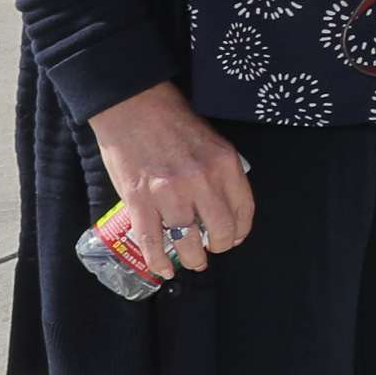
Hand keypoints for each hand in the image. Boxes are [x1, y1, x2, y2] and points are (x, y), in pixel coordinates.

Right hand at [85, 82, 254, 272]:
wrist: (131, 105)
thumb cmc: (172, 119)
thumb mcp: (212, 140)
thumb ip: (220, 171)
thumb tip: (223, 203)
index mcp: (224, 164)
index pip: (244, 210)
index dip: (241, 231)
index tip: (235, 238)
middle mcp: (202, 181)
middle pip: (220, 231)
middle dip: (219, 247)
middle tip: (212, 250)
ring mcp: (170, 192)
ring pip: (188, 242)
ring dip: (192, 258)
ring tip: (192, 262)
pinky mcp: (139, 200)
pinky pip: (152, 241)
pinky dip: (157, 261)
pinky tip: (162, 269)